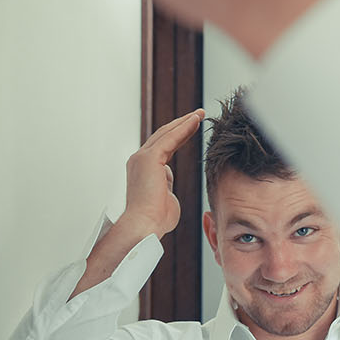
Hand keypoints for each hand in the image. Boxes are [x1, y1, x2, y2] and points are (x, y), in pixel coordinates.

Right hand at [119, 108, 205, 237]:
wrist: (145, 226)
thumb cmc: (156, 219)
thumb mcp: (164, 199)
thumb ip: (166, 187)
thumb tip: (168, 184)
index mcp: (143, 170)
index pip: (163, 147)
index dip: (178, 136)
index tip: (192, 127)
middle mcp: (139, 160)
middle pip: (163, 135)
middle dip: (181, 124)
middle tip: (198, 114)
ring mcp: (142, 158)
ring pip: (166, 133)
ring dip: (184, 122)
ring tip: (200, 113)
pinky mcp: (149, 158)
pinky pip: (170, 138)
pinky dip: (183, 128)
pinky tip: (195, 120)